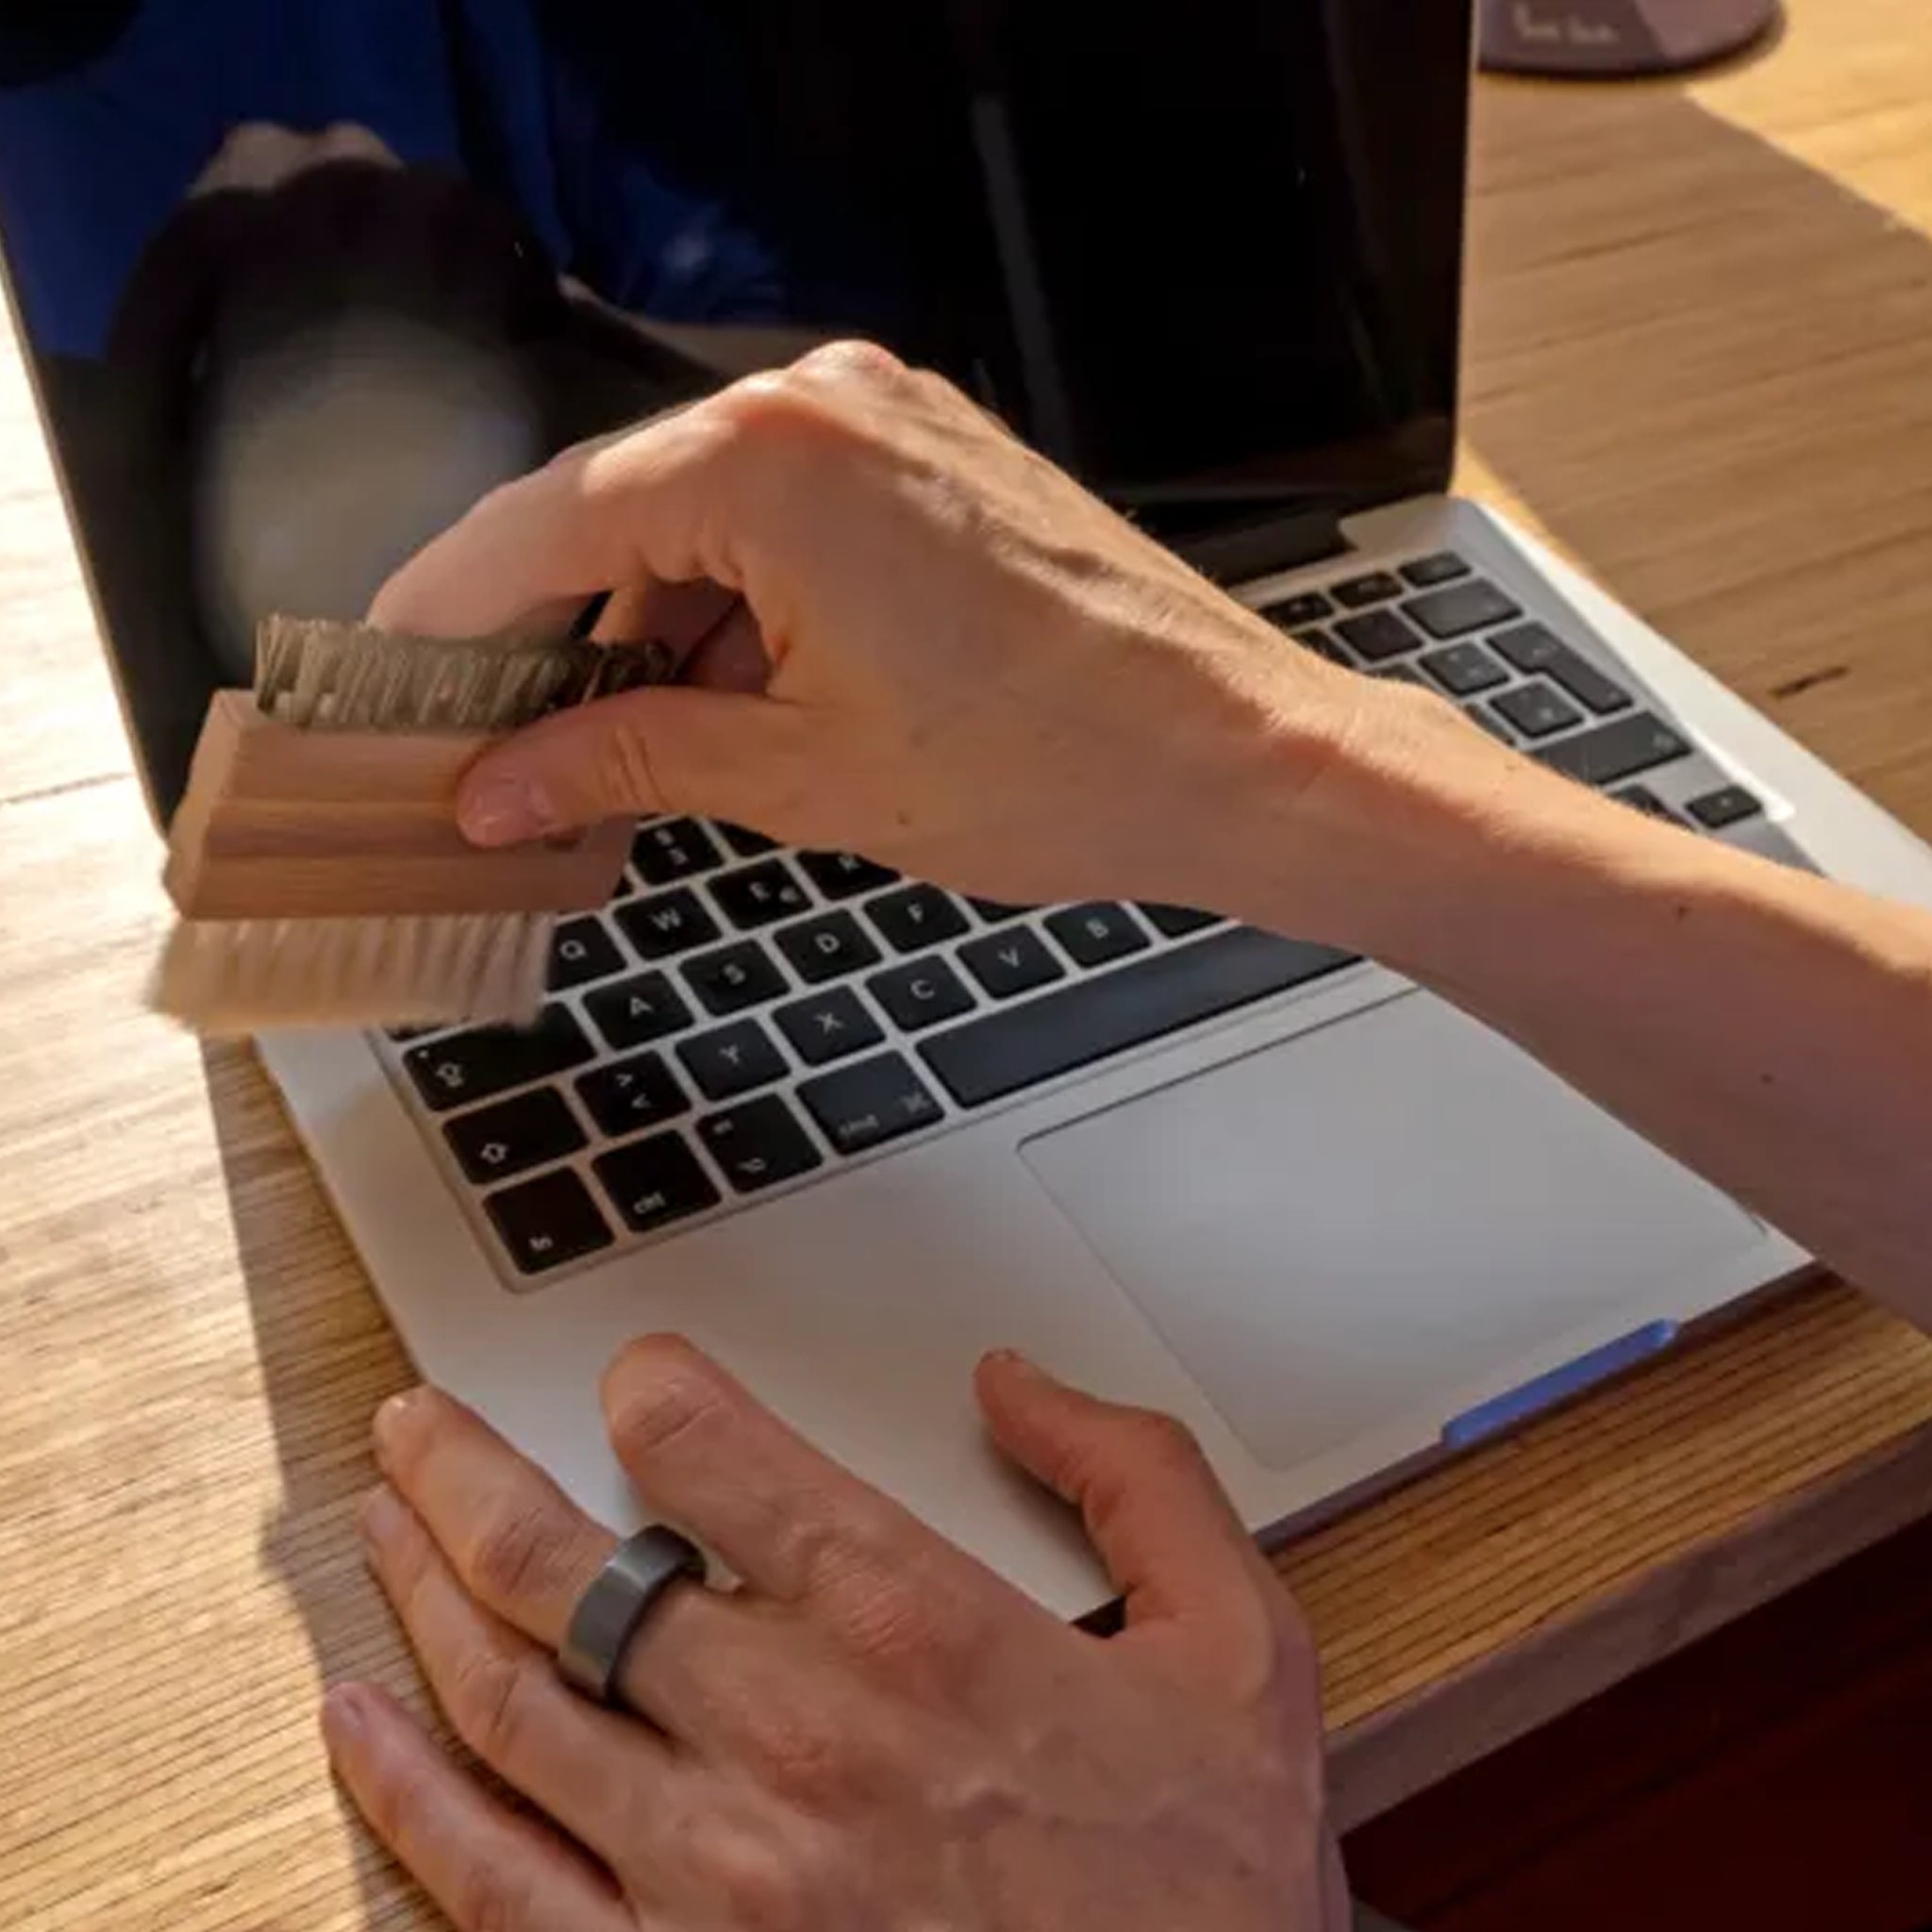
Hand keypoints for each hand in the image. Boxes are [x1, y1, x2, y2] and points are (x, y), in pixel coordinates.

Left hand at [322, 1339, 1347, 1931]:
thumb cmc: (1207, 1888)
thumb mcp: (1236, 1646)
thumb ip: (1136, 1474)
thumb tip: (1014, 1382)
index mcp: (912, 1628)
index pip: (705, 1450)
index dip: (644, 1385)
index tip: (633, 1375)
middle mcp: (790, 1736)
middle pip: (562, 1567)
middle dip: (464, 1471)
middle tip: (417, 1421)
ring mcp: (715, 1874)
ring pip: (507, 1703)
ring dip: (421, 1595)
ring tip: (384, 1522)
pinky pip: (495, 1885)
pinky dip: (408, 1794)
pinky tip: (364, 1724)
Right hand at [370, 342, 1491, 935]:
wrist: (1236, 758)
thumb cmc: (1055, 763)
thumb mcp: (801, 776)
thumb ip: (623, 759)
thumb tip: (498, 784)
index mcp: (772, 458)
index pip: (545, 522)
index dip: (450, 610)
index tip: (388, 673)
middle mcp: (826, 404)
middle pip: (621, 511)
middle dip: (555, 632)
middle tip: (500, 742)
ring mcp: (890, 423)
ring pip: (706, 519)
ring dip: (652, 629)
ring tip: (623, 752)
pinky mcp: (935, 463)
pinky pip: (789, 519)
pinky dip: (740, 607)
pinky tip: (725, 704)